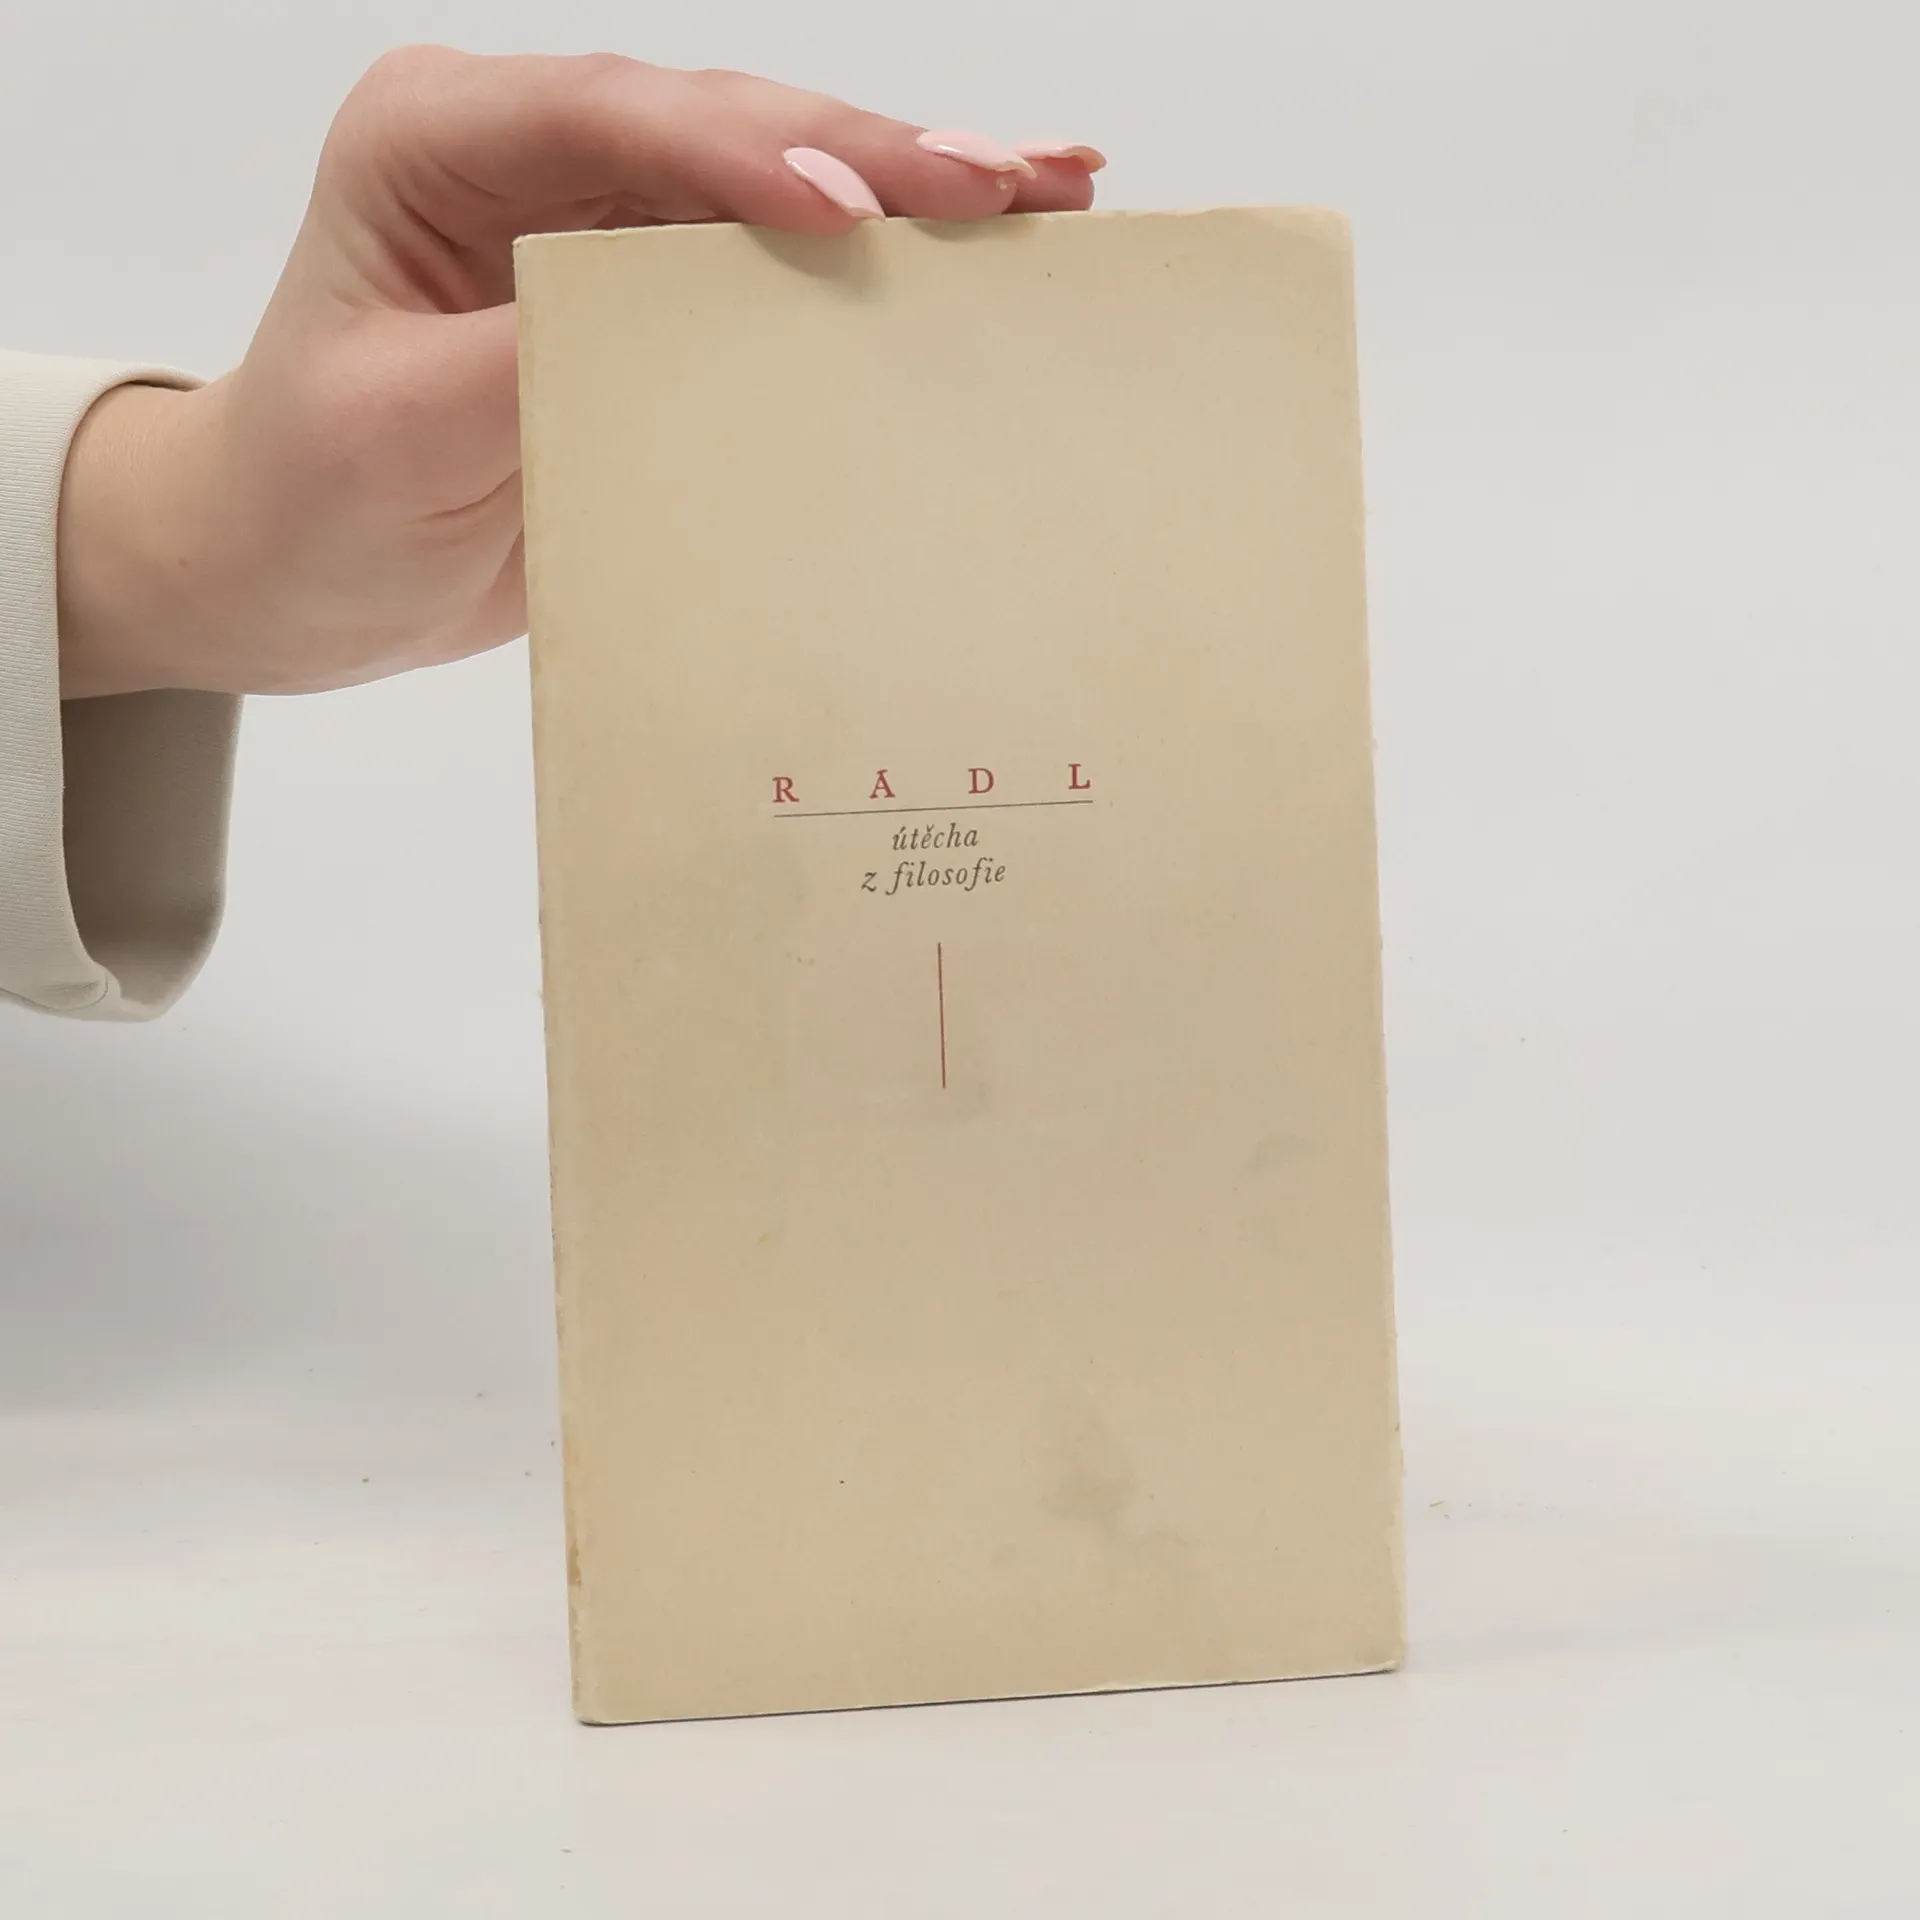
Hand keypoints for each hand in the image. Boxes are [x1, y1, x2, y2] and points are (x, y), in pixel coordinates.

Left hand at [56, 47, 1102, 698]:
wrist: (290, 568)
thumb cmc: (311, 498)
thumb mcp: (398, 433)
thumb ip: (534, 357)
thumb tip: (695, 319)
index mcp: (432, 141)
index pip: (612, 121)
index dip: (745, 155)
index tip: (855, 210)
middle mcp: (522, 150)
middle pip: (719, 127)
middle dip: (874, 154)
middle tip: (1009, 184)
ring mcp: (593, 214)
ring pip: (770, 176)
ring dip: (909, 184)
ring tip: (1045, 189)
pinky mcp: (645, 292)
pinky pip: (771, 263)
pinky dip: (878, 256)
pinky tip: (977, 237)